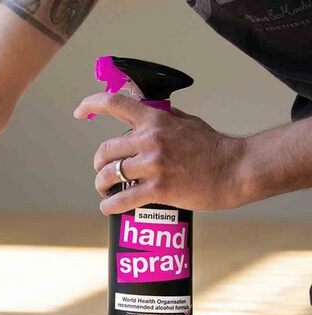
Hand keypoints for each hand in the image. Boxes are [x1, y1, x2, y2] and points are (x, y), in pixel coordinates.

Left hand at [74, 93, 247, 214]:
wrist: (237, 169)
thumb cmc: (213, 146)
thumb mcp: (185, 121)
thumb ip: (160, 116)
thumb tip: (140, 105)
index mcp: (155, 120)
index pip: (115, 103)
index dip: (91, 104)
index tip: (79, 111)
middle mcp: (150, 140)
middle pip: (104, 152)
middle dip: (99, 165)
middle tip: (103, 173)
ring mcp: (153, 165)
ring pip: (108, 176)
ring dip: (102, 186)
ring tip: (106, 191)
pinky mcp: (159, 190)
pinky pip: (121, 200)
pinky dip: (109, 206)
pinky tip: (109, 208)